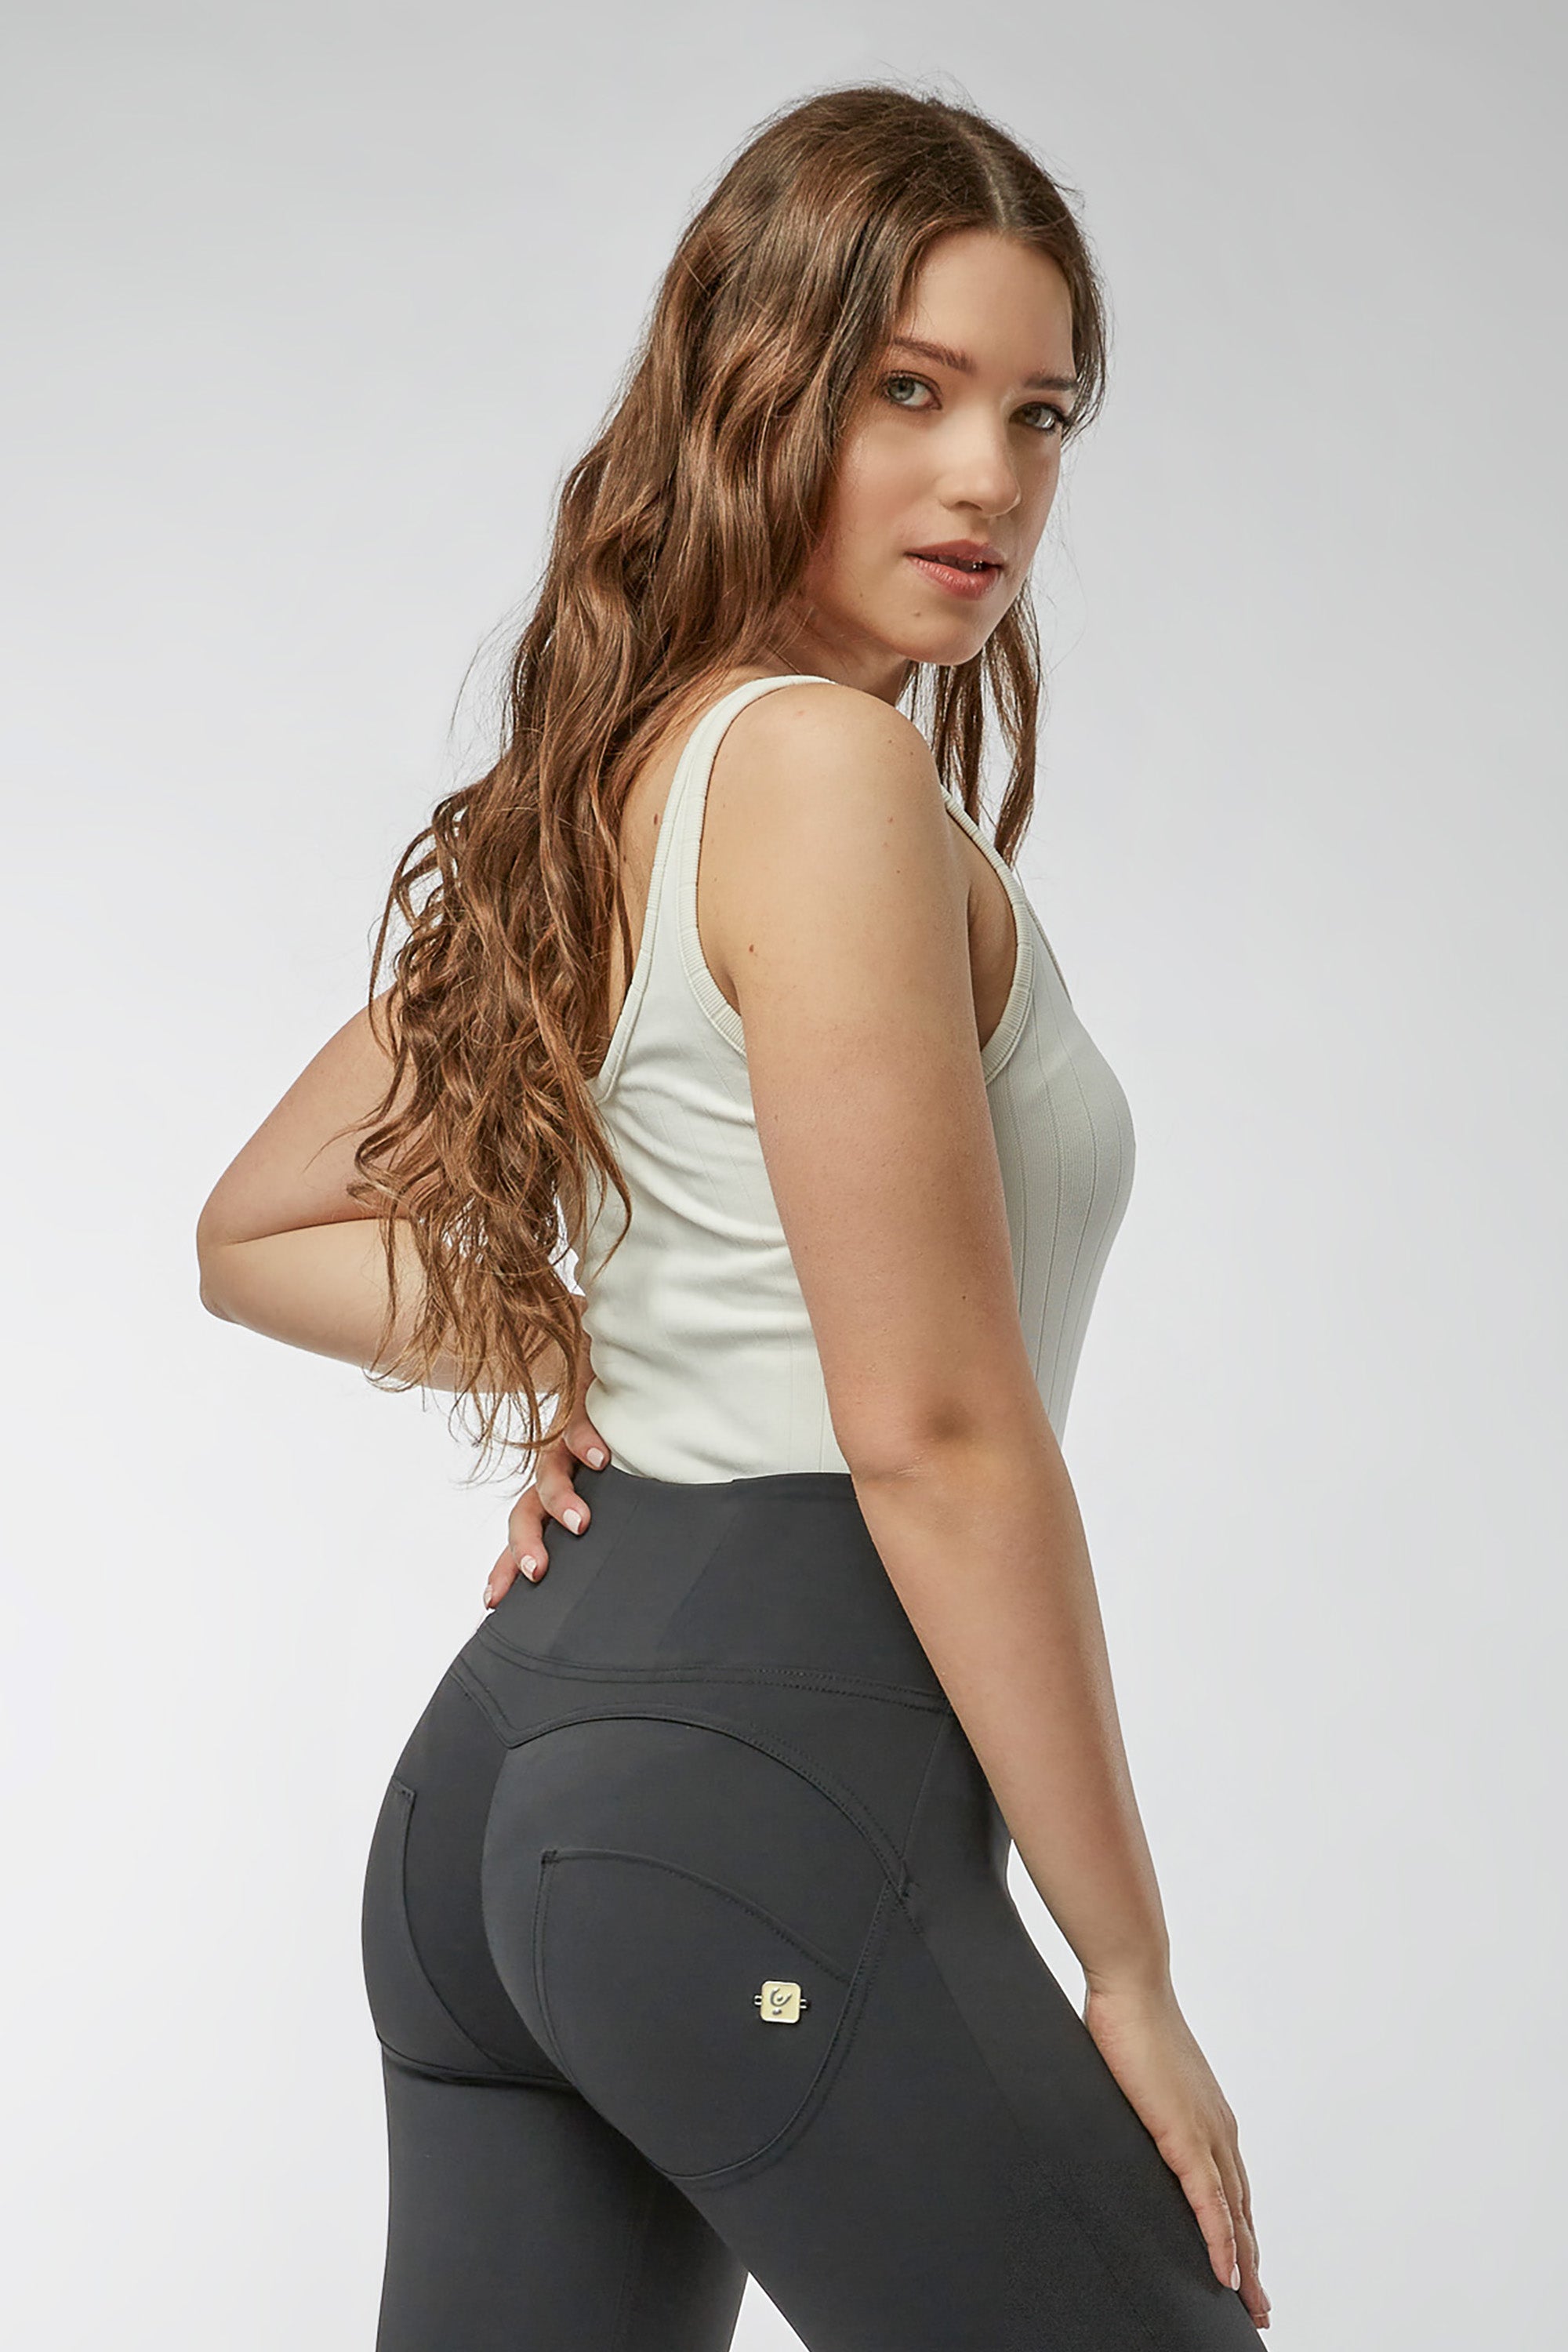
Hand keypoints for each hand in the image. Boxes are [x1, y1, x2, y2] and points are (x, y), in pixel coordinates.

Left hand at [481, 1355, 610, 1608]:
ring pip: (548, 1473)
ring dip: (561, 1499)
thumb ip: (610, 1522)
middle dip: (527, 1543)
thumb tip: (630, 1578)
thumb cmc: (626, 1443)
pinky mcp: (582, 1405)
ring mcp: (564, 1440)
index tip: (492, 1602)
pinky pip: (578, 1425)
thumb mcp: (615, 1491)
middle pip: (527, 1511)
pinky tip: (601, 1459)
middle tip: (537, 1572)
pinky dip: (586, 1441)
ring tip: (579, 1523)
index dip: (506, 1567)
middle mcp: (554, 1470)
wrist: (621, 1372)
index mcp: (556, 1495)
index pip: (527, 1535)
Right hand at [1081, 1975, 1269, 2329]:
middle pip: (1242, 2210)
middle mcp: (1218, 2129)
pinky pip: (1210, 2203)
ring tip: (1250, 2305)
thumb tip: (1132, 2119)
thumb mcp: (1140, 2078)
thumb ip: (1145, 2106)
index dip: (1241, 2230)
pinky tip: (1227, 2276)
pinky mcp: (1185, 2136)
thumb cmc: (1128, 2020)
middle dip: (1252, 2261)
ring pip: (1235, 2215)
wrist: (1131, 1984)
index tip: (1246, 2267)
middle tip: (1259, 2306)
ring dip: (1245, 2265)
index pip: (1232, 2187)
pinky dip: (1221, 2243)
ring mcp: (1206, 2134)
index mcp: (1208, 2117)